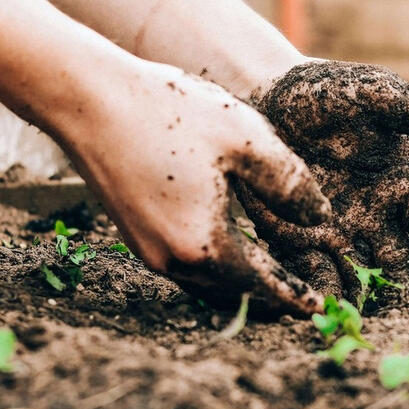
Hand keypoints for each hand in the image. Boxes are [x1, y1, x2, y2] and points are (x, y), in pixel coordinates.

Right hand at [61, 59, 330, 315]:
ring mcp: (148, 251)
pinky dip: (217, 268)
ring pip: (208, 284)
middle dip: (271, 297)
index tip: (319, 309)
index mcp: (204, 245)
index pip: (262, 284)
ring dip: (243, 285)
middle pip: (234, 293)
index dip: (294, 296)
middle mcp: (172, 260)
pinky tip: (230, 249)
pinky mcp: (135, 236)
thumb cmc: (169, 113)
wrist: (88, 99)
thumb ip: (290, 184)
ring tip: (272, 278)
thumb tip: (320, 218)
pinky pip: (187, 267)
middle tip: (301, 296)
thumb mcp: (246, 139)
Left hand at [238, 61, 408, 301]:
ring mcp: (340, 232)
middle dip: (407, 289)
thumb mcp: (370, 95)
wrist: (267, 101)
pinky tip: (324, 310)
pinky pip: (315, 272)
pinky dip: (322, 292)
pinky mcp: (301, 240)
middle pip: (400, 260)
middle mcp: (377, 215)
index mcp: (403, 182)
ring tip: (371, 325)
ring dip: (367, 299)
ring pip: (361, 274)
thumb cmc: (326, 94)